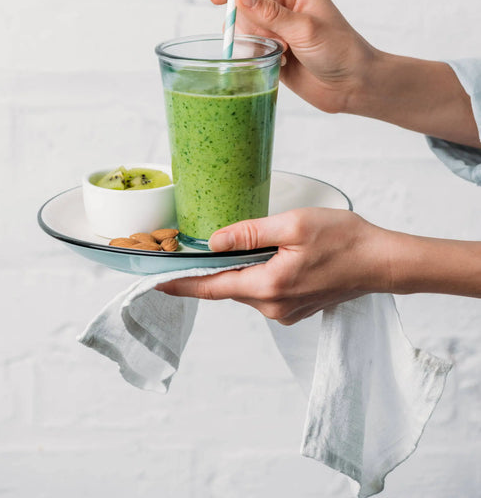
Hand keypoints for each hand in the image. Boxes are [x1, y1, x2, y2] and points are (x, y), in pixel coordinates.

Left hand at [157, 209, 393, 324]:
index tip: (154, 281)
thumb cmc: (344, 239)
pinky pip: (262, 290)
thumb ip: (250, 233)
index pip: (211, 288)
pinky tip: (264, 254)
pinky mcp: (295, 307)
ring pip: (245, 287)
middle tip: (187, 246)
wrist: (382, 262)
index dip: (180, 284)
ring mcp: (285, 311)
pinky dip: (254, 274)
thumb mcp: (294, 225)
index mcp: (268, 286)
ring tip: (233, 243)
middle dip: (207, 269)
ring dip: (235, 268)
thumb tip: (215, 240)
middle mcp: (272, 306)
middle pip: (226, 286)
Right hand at [212, 0, 479, 145]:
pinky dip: (257, 54)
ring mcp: (277, 26)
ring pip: (243, 27)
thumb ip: (269, 13)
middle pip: (243, 2)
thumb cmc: (340, 51)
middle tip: (274, 38)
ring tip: (283, 51)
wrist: (353, 86)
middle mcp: (284, 3)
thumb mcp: (304, 29)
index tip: (218, 0)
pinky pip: (248, 47)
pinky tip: (281, 61)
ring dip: (256, 40)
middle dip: (251, 22)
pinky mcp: (272, 48)